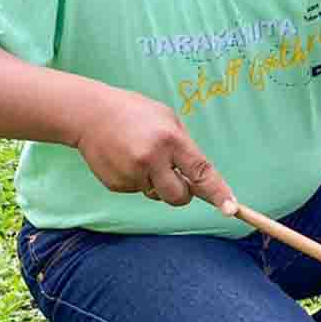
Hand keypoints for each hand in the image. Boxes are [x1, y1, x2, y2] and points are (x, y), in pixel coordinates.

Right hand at [73, 86, 236, 212]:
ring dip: (155, 182)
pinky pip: (137, 191)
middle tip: (174, 176)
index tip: (231, 209)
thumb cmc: (134, 112)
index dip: (218, 192)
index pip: (201, 172)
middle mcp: (152, 159)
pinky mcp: (116, 185)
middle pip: (179, 197)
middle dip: (182, 193)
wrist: (89, 114)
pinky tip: (124, 159)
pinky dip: (135, 180)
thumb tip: (199, 179)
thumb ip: (185, 147)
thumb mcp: (167, 118)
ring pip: (156, 195)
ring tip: (139, 155)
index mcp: (170, 139)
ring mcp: (132, 174)